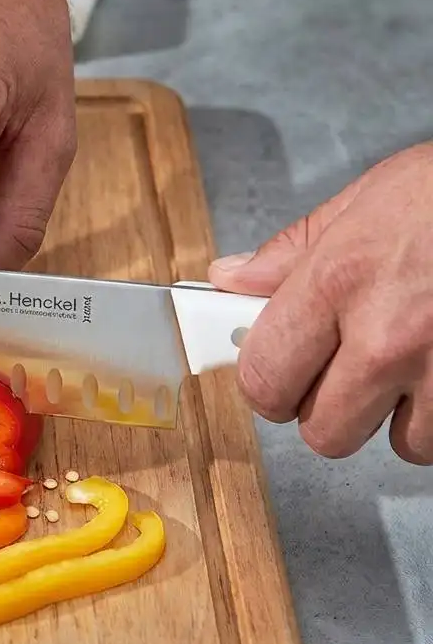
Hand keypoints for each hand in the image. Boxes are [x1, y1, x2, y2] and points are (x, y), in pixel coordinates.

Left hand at [209, 143, 432, 464]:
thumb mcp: (366, 200)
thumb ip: (291, 252)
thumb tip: (232, 280)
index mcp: (339, 281)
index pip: (263, 376)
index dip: (263, 383)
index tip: (273, 373)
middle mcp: (388, 336)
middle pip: (324, 432)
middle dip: (327, 408)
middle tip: (343, 370)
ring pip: (398, 444)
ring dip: (398, 415)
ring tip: (412, 361)